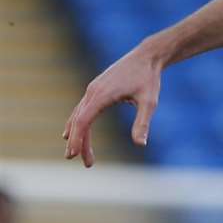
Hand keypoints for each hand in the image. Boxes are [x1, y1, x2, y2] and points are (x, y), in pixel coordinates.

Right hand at [63, 43, 163, 166]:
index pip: (84, 120)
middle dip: (80, 143)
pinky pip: (82, 109)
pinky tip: (73, 133)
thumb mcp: (150, 102)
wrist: (146, 57)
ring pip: (79, 115)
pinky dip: (77, 123)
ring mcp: (93, 89)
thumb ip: (143, 123)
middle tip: (87, 165)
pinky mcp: (96, 89)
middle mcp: (93, 91)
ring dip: (78, 135)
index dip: (79, 138)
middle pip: (79, 121)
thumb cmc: (149, 79)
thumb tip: (141, 144)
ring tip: (78, 154)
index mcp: (102, 95)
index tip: (75, 154)